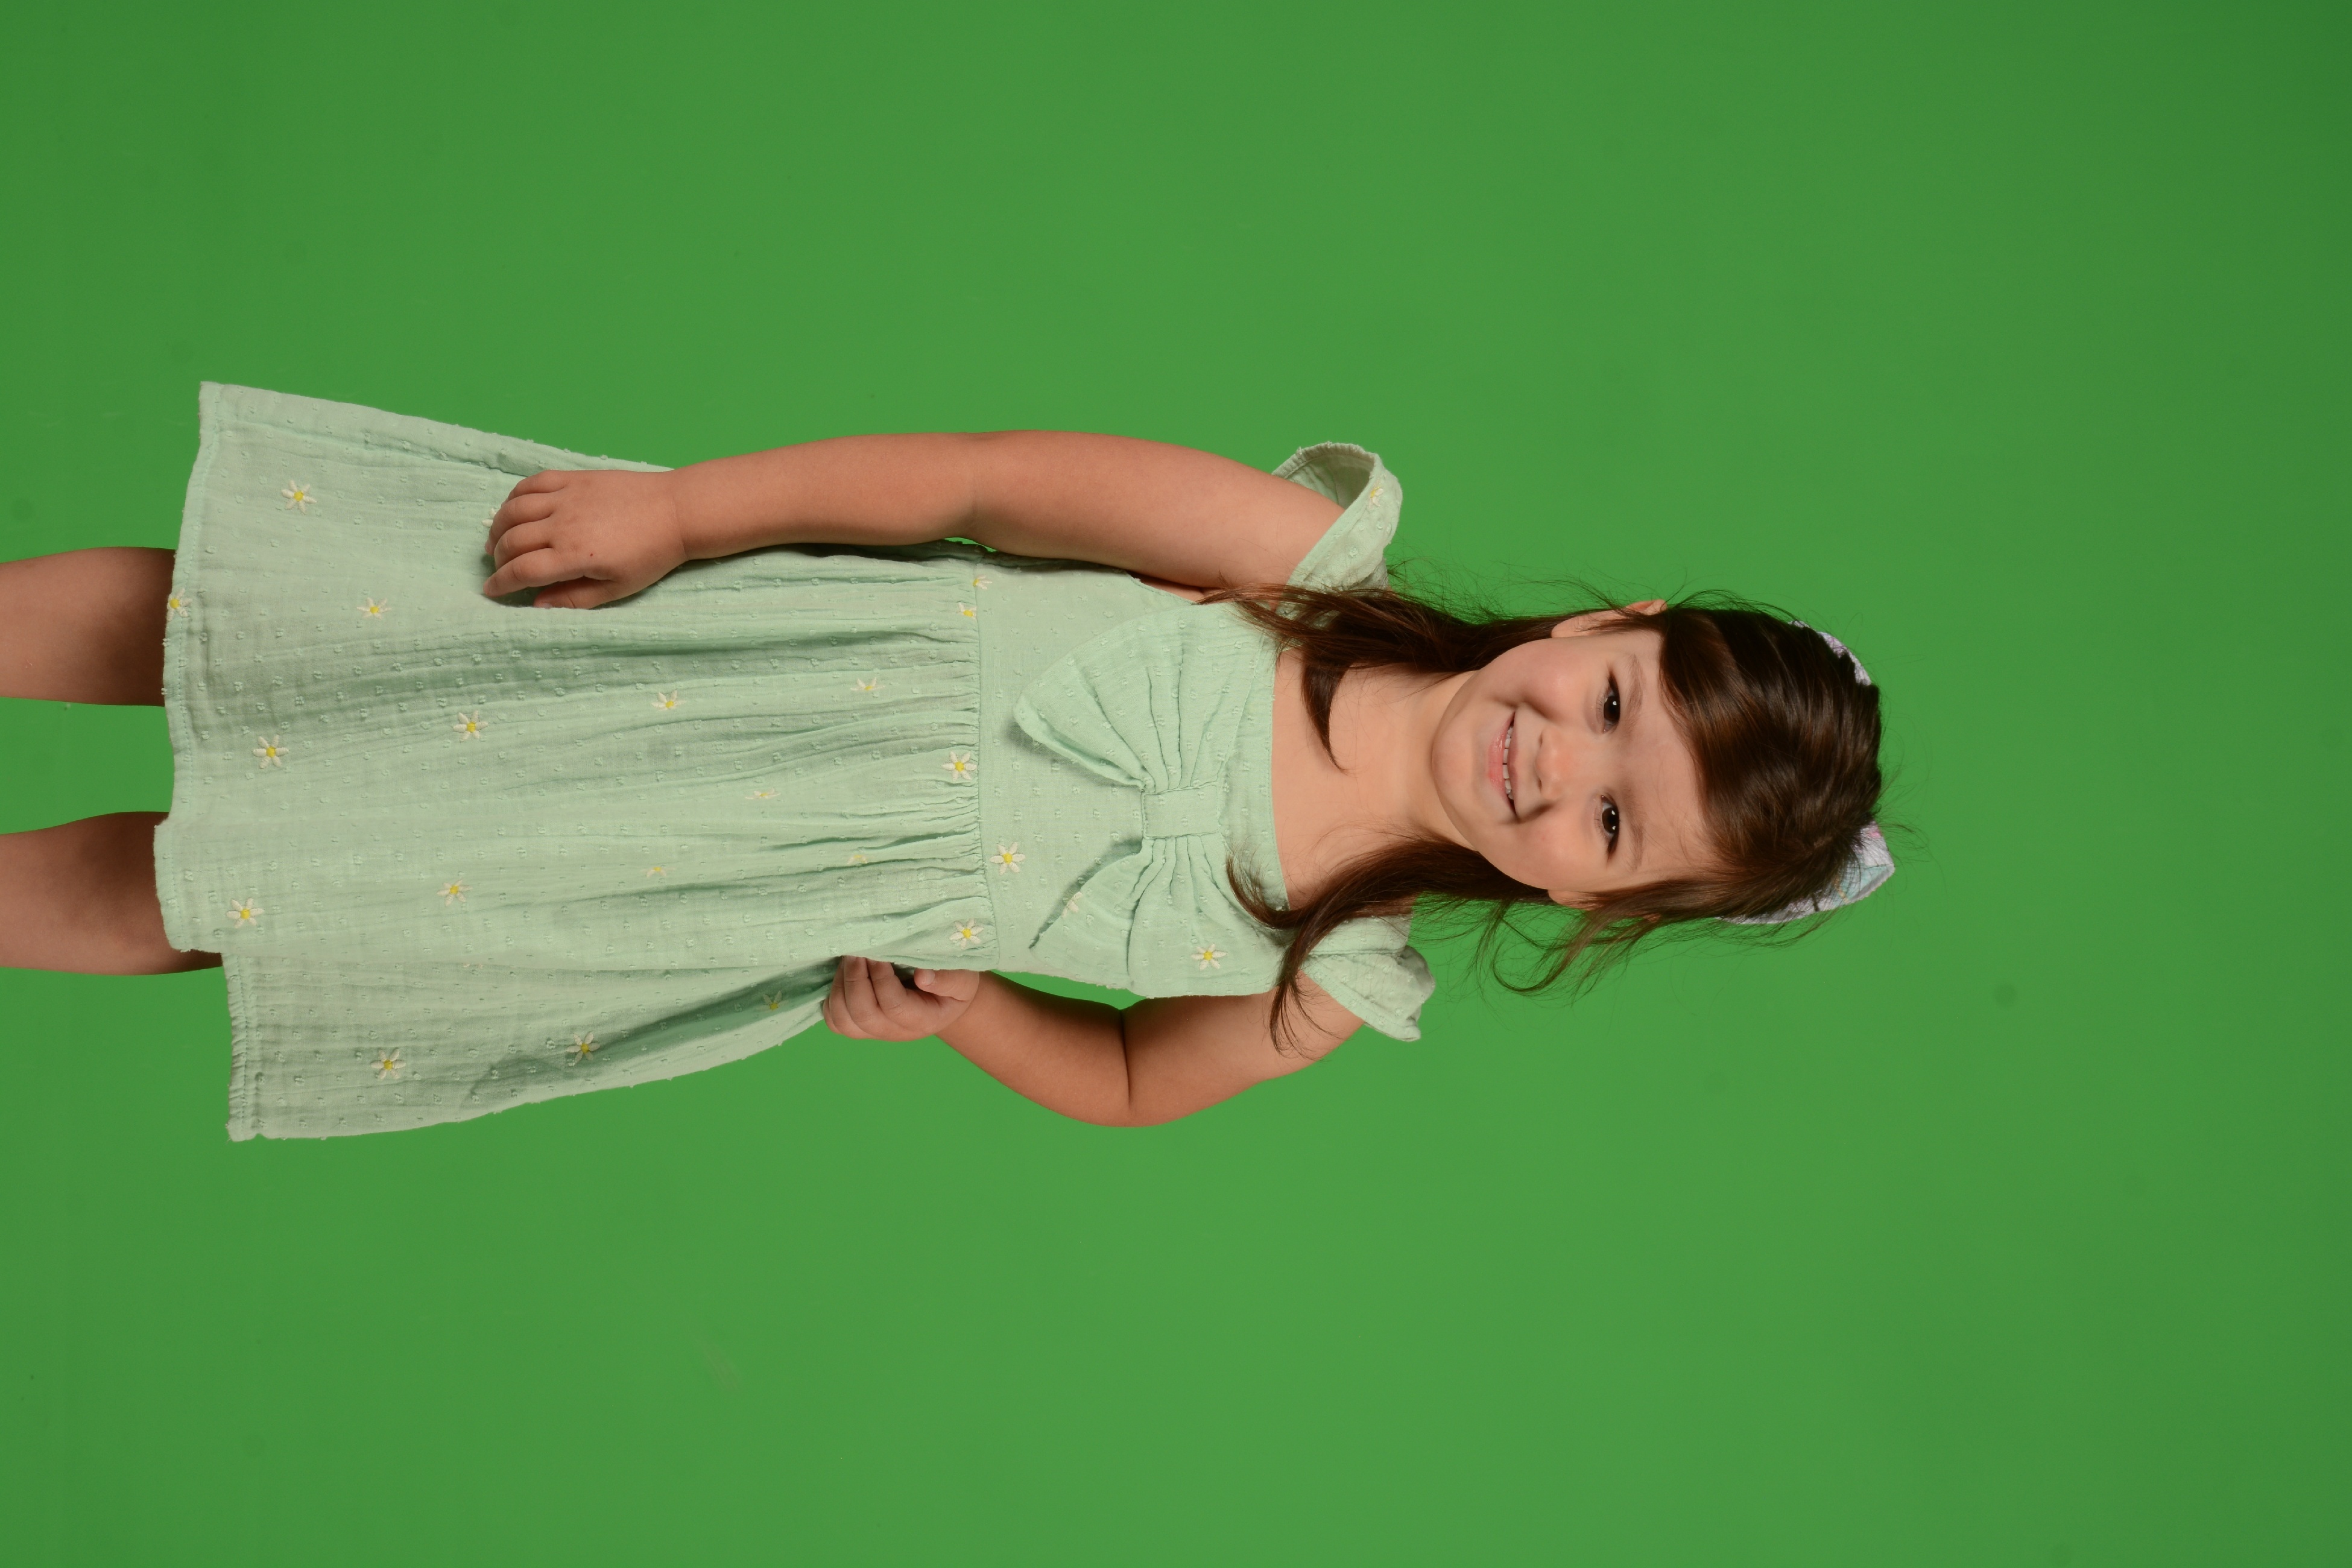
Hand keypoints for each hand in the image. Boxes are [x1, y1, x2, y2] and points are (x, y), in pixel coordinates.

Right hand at [482, 469, 690, 608]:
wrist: (675, 511)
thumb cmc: (651, 555)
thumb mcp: (617, 588)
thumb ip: (575, 598)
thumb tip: (537, 604)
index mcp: (574, 555)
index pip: (521, 570)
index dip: (500, 583)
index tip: (491, 591)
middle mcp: (563, 523)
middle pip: (512, 540)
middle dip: (498, 559)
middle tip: (499, 569)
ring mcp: (566, 497)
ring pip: (514, 509)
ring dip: (498, 527)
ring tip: (496, 541)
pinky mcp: (574, 478)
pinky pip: (532, 483)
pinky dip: (514, 496)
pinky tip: (513, 510)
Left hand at [821, 957, 982, 1040]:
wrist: (942, 996)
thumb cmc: (953, 982)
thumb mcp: (963, 978)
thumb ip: (948, 979)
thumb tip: (922, 976)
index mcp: (922, 1020)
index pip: (894, 1006)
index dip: (881, 979)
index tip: (879, 953)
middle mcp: (895, 1032)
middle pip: (863, 1015)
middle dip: (855, 979)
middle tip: (856, 951)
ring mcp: (874, 1031)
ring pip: (844, 1020)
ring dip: (840, 986)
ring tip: (850, 959)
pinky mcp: (858, 1026)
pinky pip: (835, 1020)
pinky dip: (832, 998)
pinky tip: (844, 975)